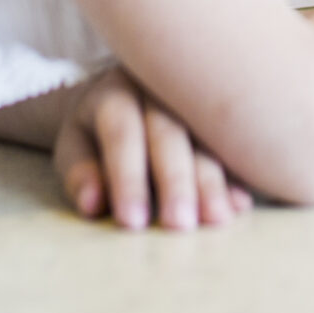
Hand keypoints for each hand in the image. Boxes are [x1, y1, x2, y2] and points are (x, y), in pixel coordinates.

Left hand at [51, 66, 251, 231]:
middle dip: (176, 181)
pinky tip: (240, 204)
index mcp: (115, 92)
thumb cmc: (93, 131)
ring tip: (217, 219)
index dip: (127, 179)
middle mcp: (157, 87)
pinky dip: (236, 174)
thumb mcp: (73, 146)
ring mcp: (191, 95)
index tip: (132, 223)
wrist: (119, 94)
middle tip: (180, 224)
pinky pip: (229, 141)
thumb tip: (93, 204)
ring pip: (205, 135)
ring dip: (212, 181)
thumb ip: (80, 173)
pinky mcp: (215, 111)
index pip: (122, 134)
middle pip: (169, 132)